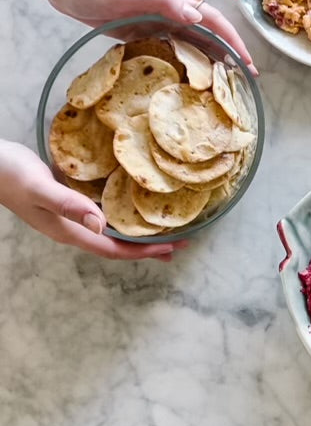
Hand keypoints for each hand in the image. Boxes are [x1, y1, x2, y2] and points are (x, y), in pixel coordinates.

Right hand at [0, 141, 185, 260]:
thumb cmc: (10, 173)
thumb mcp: (40, 187)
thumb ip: (69, 205)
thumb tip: (103, 225)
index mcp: (68, 231)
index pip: (113, 249)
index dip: (142, 252)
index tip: (170, 249)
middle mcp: (71, 228)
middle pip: (115, 245)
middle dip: (146, 247)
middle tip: (179, 245)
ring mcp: (68, 215)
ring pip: (109, 230)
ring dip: (136, 232)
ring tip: (163, 229)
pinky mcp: (66, 200)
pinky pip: (100, 213)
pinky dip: (121, 213)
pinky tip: (131, 204)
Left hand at [35, 0, 256, 72]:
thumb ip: (166, 1)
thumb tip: (197, 17)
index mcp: (174, 2)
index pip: (214, 22)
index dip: (233, 41)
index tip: (246, 62)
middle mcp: (171, 14)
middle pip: (209, 36)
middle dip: (229, 55)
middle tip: (244, 80)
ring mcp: (158, 25)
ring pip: (193, 46)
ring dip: (210, 62)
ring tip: (224, 86)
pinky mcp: (144, 35)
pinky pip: (172, 52)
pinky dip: (185, 65)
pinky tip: (189, 81)